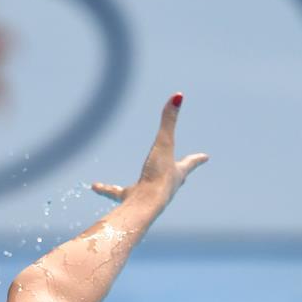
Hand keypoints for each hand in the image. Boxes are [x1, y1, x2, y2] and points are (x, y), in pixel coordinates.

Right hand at [92, 93, 208, 208]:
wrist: (145, 206)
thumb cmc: (158, 176)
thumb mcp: (164, 143)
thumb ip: (168, 120)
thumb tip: (178, 95)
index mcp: (176, 173)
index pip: (190, 163)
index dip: (198, 158)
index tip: (206, 157)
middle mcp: (165, 185)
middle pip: (174, 177)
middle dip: (178, 173)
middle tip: (184, 171)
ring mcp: (148, 194)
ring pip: (145, 187)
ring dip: (140, 182)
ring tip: (146, 177)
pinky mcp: (131, 200)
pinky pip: (117, 193)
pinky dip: (106, 189)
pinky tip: (95, 186)